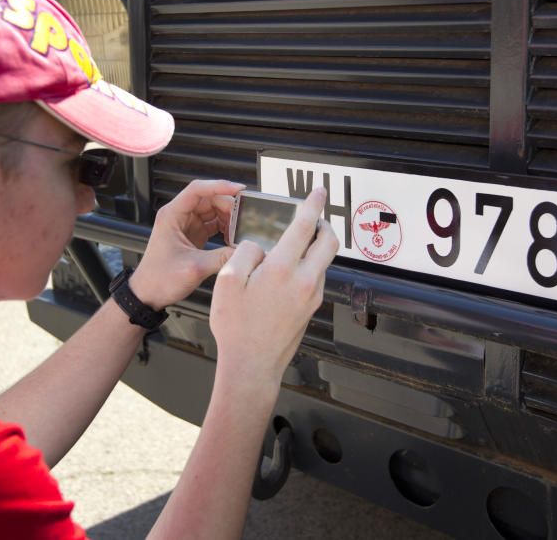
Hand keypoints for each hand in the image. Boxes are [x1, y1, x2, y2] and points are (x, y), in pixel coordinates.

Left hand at [129, 179, 244, 309]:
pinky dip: (225, 228)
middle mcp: (178, 216)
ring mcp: (186, 225)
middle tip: (243, 218)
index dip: (219, 186)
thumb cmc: (159, 279)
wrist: (148, 294)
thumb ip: (222, 257)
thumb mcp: (195, 268)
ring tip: (239, 230)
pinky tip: (232, 238)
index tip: (239, 189)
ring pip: (212, 210)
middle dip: (228, 206)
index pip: (197, 190)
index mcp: (172, 215)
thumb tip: (244, 250)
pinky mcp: (192, 235)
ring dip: (228, 217)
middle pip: (209, 198)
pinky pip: (213, 223)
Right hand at [208, 187, 338, 387]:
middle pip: (329, 241)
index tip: (318, 191)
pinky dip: (309, 265)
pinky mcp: (311, 309)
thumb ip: (246, 253)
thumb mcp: (227, 281)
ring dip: (316, 245)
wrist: (252, 365)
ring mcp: (312, 296)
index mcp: (283, 269)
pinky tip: (287, 271)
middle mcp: (305, 280)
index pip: (306, 225)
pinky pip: (316, 278)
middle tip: (312, 216)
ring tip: (293, 244)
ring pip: (324, 260)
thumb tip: (261, 246)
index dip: (313, 203)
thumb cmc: (236, 327)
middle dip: (324, 223)